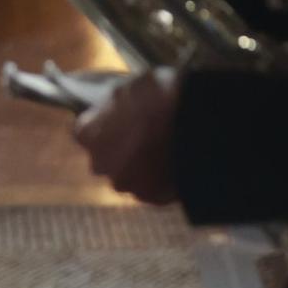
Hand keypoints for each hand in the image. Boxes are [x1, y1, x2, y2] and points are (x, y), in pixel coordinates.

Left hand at [72, 66, 180, 204]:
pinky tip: (177, 164)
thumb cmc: (161, 96)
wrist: (201, 121)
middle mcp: (101, 163)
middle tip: (146, 137)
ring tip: (166, 151)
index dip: (104, 128)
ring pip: (130, 176)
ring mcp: (128, 183)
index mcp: (88, 134)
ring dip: (142, 168)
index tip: (120, 123)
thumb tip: (112, 109)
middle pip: (106, 158)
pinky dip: (162, 181)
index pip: (86, 134)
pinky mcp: (154, 198)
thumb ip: (112, 106)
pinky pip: (153, 190)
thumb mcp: (127, 88)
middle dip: (121, 151)